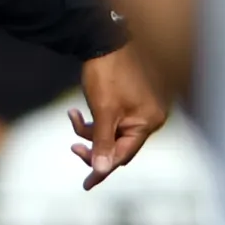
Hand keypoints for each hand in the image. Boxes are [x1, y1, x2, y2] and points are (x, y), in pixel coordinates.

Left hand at [71, 42, 166, 189]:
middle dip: (94, 146)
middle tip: (73, 147)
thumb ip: (103, 143)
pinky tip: (76, 111)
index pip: (123, 155)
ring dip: (91, 130)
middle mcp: (151, 117)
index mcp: (148, 122)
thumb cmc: (107, 74)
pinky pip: (113, 121)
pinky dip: (96, 120)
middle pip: (119, 146)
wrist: (105, 40)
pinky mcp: (132, 101)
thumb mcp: (104, 112)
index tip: (86, 184)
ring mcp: (143, 109)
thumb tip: (102, 170)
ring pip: (113, 134)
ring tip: (73, 116)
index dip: (103, 169)